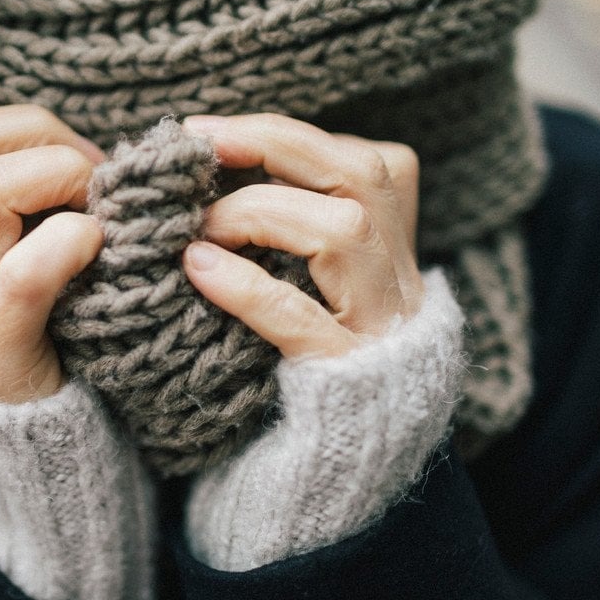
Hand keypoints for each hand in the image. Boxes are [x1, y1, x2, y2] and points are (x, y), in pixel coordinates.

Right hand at [0, 105, 104, 402]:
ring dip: (59, 176)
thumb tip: (70, 142)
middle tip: (91, 174)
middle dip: (37, 138)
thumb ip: (11, 215)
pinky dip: (72, 238)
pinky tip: (97, 247)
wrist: (32, 458)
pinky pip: (26, 270)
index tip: (67, 154)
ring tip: (95, 210)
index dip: (9, 128)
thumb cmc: (38, 343)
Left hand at [181, 113, 423, 357]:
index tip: (211, 130)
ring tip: (198, 229)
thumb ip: (292, 231)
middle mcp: (400, 281)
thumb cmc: (308, 364)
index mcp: (395, 251)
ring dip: (259, 214)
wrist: (344, 470)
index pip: (365, 160)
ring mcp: (381, 329)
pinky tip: (198, 271)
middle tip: (201, 144)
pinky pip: (300, 320)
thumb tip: (216, 169)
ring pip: (344, 233)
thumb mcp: (317, 290)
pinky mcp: (347, 378)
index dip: (287, 135)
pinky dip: (247, 287)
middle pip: (361, 176)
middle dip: (276, 145)